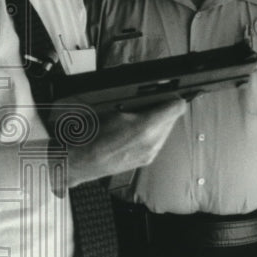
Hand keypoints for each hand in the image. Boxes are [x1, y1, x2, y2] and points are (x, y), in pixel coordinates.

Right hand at [65, 99, 185, 188]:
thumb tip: (151, 97)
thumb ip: (137, 101)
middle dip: (163, 110)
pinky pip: (157, 142)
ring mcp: (150, 154)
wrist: (81, 161)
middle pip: (172, 119)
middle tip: (148, 104)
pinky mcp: (145, 161)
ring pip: (166, 131)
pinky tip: (135, 132)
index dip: (171, 98)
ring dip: (158, 122)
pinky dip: (151, 135)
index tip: (167, 95)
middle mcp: (152, 143)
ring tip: (138, 118)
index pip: (176, 107)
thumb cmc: (90, 136)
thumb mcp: (113, 106)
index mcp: (145, 127)